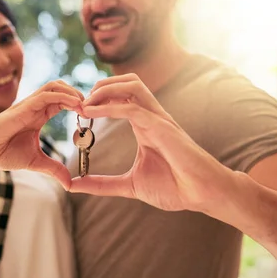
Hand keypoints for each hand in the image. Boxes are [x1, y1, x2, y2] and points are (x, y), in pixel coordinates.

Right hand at [0, 80, 83, 188]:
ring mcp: (29, 105)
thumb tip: (69, 184)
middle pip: (62, 88)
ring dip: (73, 92)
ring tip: (85, 105)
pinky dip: (64, 97)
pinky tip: (75, 105)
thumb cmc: (1, 153)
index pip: (63, 101)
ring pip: (55, 86)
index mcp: (39, 115)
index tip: (92, 115)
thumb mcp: (35, 162)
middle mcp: (35, 107)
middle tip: (93, 108)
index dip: (78, 104)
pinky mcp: (23, 107)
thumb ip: (53, 169)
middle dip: (80, 95)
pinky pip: (46, 95)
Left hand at [69, 74, 238, 211]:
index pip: (121, 98)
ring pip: (131, 86)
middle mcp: (152, 117)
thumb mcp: (130, 185)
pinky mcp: (162, 127)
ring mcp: (158, 119)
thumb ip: (103, 184)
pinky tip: (90, 114)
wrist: (201, 194)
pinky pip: (133, 108)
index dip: (99, 99)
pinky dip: (109, 107)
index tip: (78, 112)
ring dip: (105, 89)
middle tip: (79, 103)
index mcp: (145, 125)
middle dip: (100, 86)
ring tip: (85, 104)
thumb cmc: (175, 188)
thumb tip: (76, 185)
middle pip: (126, 83)